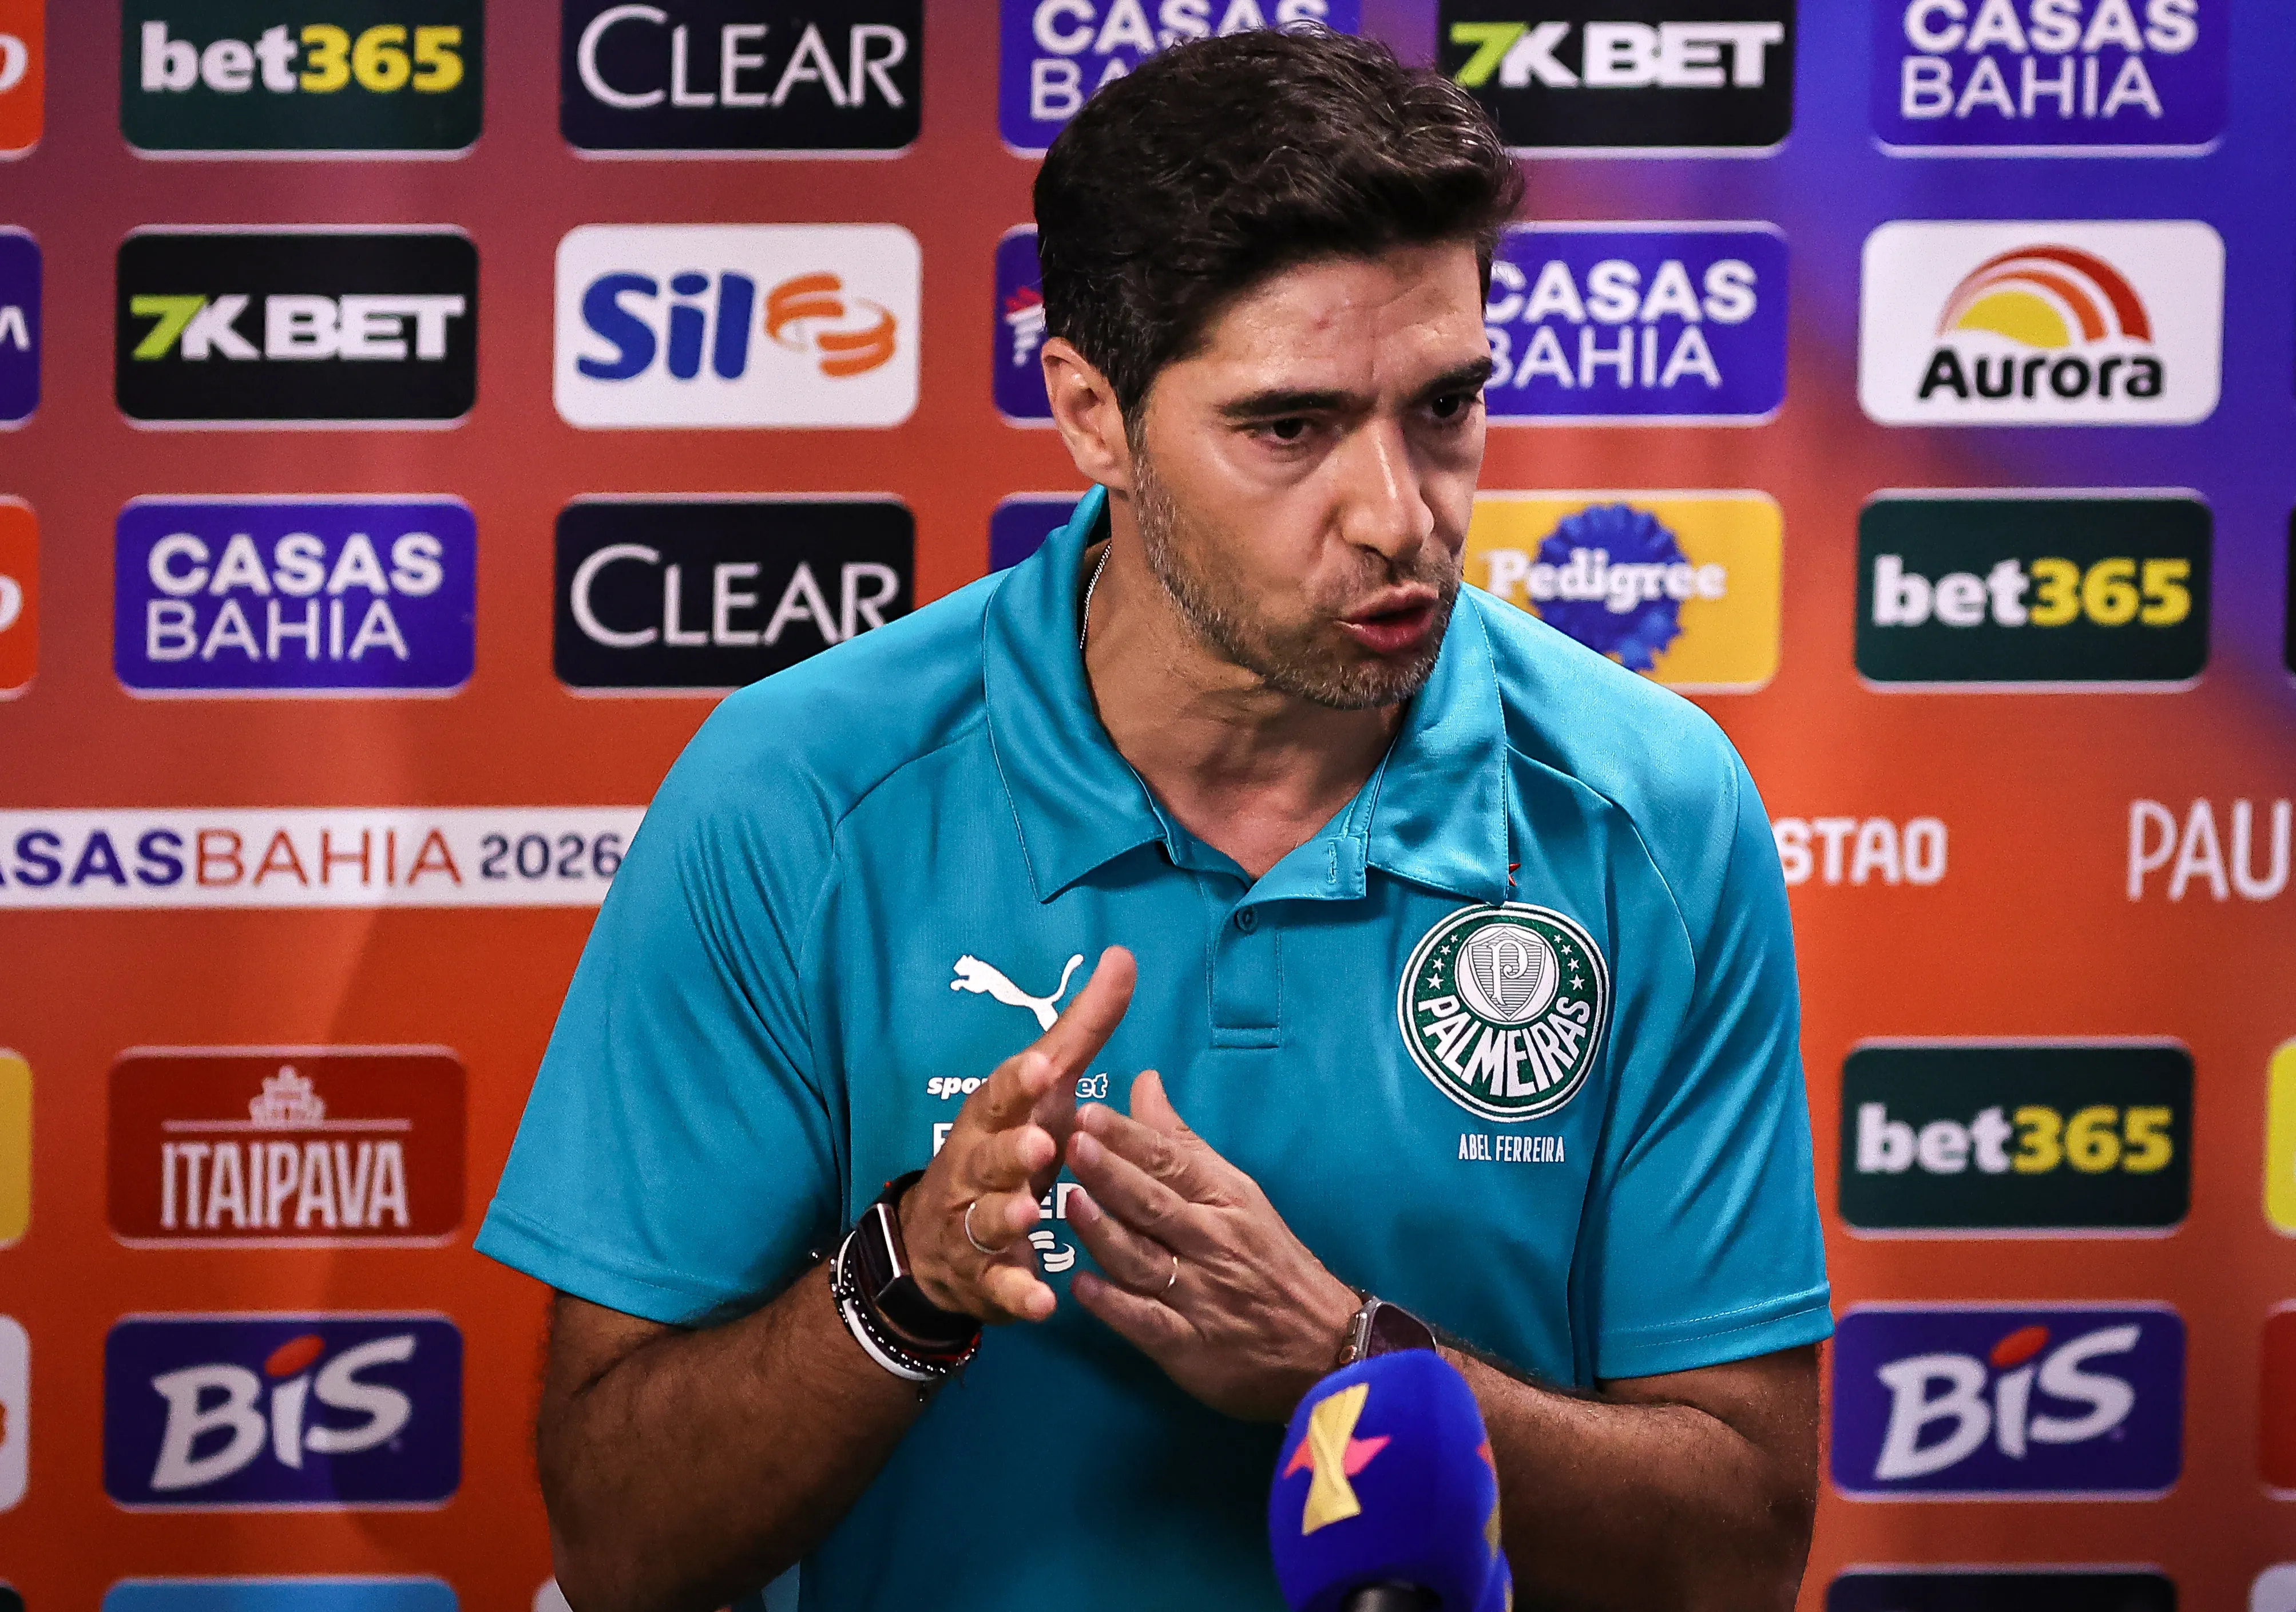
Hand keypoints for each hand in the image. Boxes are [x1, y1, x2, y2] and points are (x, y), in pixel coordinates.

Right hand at [898, 948, 1134, 1324]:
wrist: (936, 1242)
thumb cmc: (1008, 1146)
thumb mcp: (1043, 1089)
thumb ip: (1083, 1030)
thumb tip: (1125, 957)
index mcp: (992, 1118)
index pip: (1001, 1095)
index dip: (1016, 1082)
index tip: (1038, 1066)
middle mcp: (974, 1167)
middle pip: (989, 1157)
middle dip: (1011, 1150)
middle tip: (1040, 1145)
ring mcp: (972, 1225)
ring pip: (988, 1219)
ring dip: (1008, 1216)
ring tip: (1033, 1211)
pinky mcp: (981, 1277)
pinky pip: (998, 1287)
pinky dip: (1018, 1293)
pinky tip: (1044, 1302)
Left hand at [1064, 1070, 1358, 1420]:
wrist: (1323, 1344)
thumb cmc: (1269, 1259)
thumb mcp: (1236, 1193)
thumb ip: (1181, 1142)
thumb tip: (1143, 1083)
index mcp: (1225, 1199)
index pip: (1172, 1161)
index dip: (1129, 1137)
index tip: (1089, 1113)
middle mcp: (1212, 1242)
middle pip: (1155, 1204)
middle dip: (1113, 1174)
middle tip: (1073, 1144)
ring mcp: (1200, 1295)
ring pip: (1144, 1259)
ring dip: (1105, 1232)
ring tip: (1071, 1203)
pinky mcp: (1188, 1345)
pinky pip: (1147, 1321)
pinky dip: (1115, 1305)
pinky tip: (1081, 1286)